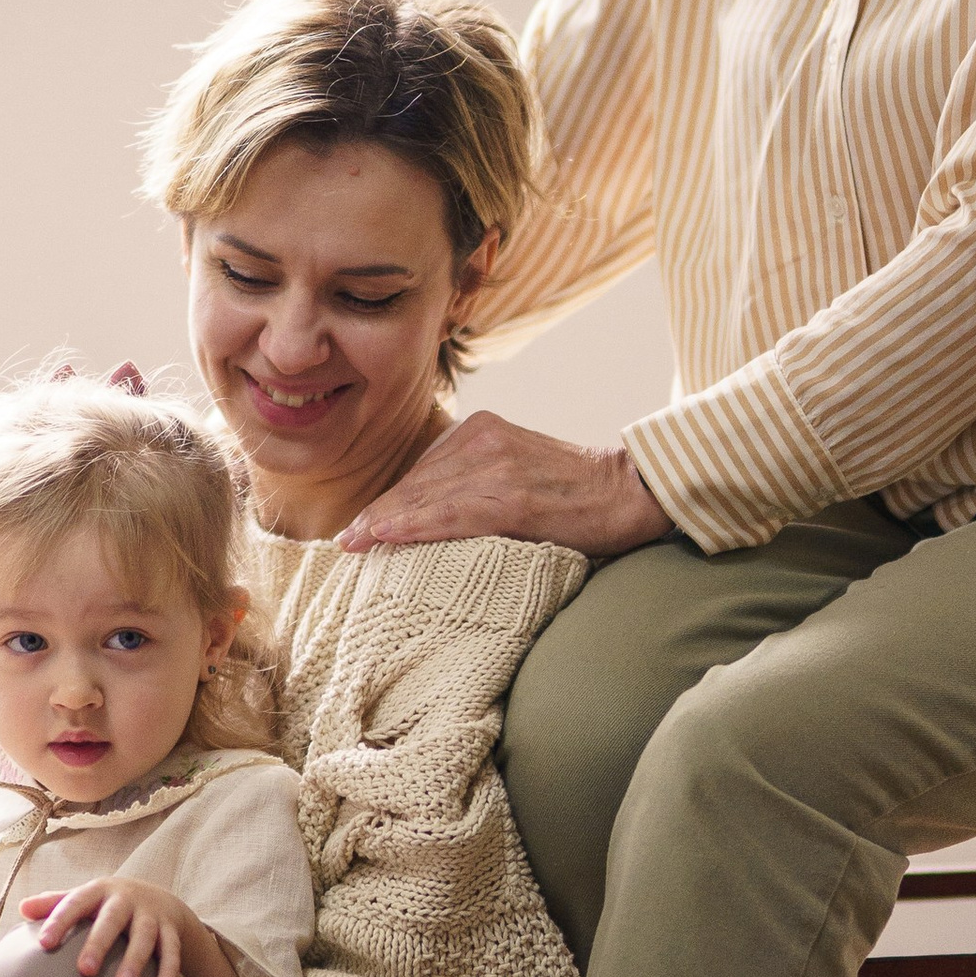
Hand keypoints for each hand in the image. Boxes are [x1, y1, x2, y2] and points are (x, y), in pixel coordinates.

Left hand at [23, 878, 201, 976]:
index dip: (60, 921)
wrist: (159, 898)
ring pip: (144, 936)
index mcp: (99, 891)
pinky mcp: (171, 930)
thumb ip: (56, 903)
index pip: (75, 902)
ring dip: (135, 960)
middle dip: (99, 943)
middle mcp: (126, 899)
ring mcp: (150, 914)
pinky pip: (172, 951)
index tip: (44, 944)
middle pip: (112, 919)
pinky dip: (170, 972)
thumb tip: (22, 908)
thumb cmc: (108, 905)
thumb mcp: (85, 899)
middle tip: (85, 971)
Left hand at [335, 412, 673, 558]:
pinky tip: (386, 537)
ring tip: (354, 545)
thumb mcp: (518, 470)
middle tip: (344, 542)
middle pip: (416, 484)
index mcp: (481, 431)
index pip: (422, 472)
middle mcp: (483, 440)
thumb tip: (431, 515)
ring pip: (426, 499)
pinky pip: (452, 514)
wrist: (631, 492)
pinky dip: (415, 526)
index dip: (389, 503)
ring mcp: (497, 467)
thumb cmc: (576, 493)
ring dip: (385, 524)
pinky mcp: (513, 498)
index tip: (361, 528)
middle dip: (379, 515)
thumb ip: (478, 481)